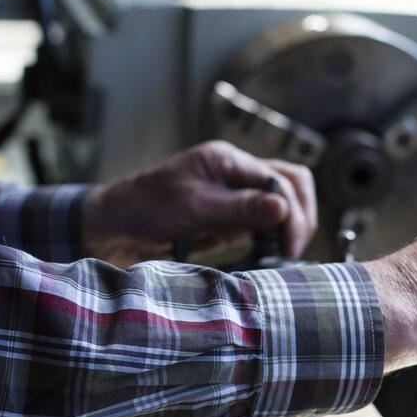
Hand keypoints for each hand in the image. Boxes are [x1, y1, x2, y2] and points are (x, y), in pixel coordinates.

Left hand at [82, 141, 317, 266]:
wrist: (115, 226)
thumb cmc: (145, 208)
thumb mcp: (193, 207)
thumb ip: (240, 207)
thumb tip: (283, 207)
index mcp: (227, 160)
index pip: (280, 179)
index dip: (292, 213)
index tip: (287, 247)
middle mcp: (236, 172)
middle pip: (292, 183)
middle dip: (301, 216)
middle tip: (292, 251)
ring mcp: (235, 195)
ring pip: (284, 201)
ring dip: (292, 225)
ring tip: (285, 255)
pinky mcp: (231, 217)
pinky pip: (266, 222)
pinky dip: (276, 236)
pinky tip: (272, 256)